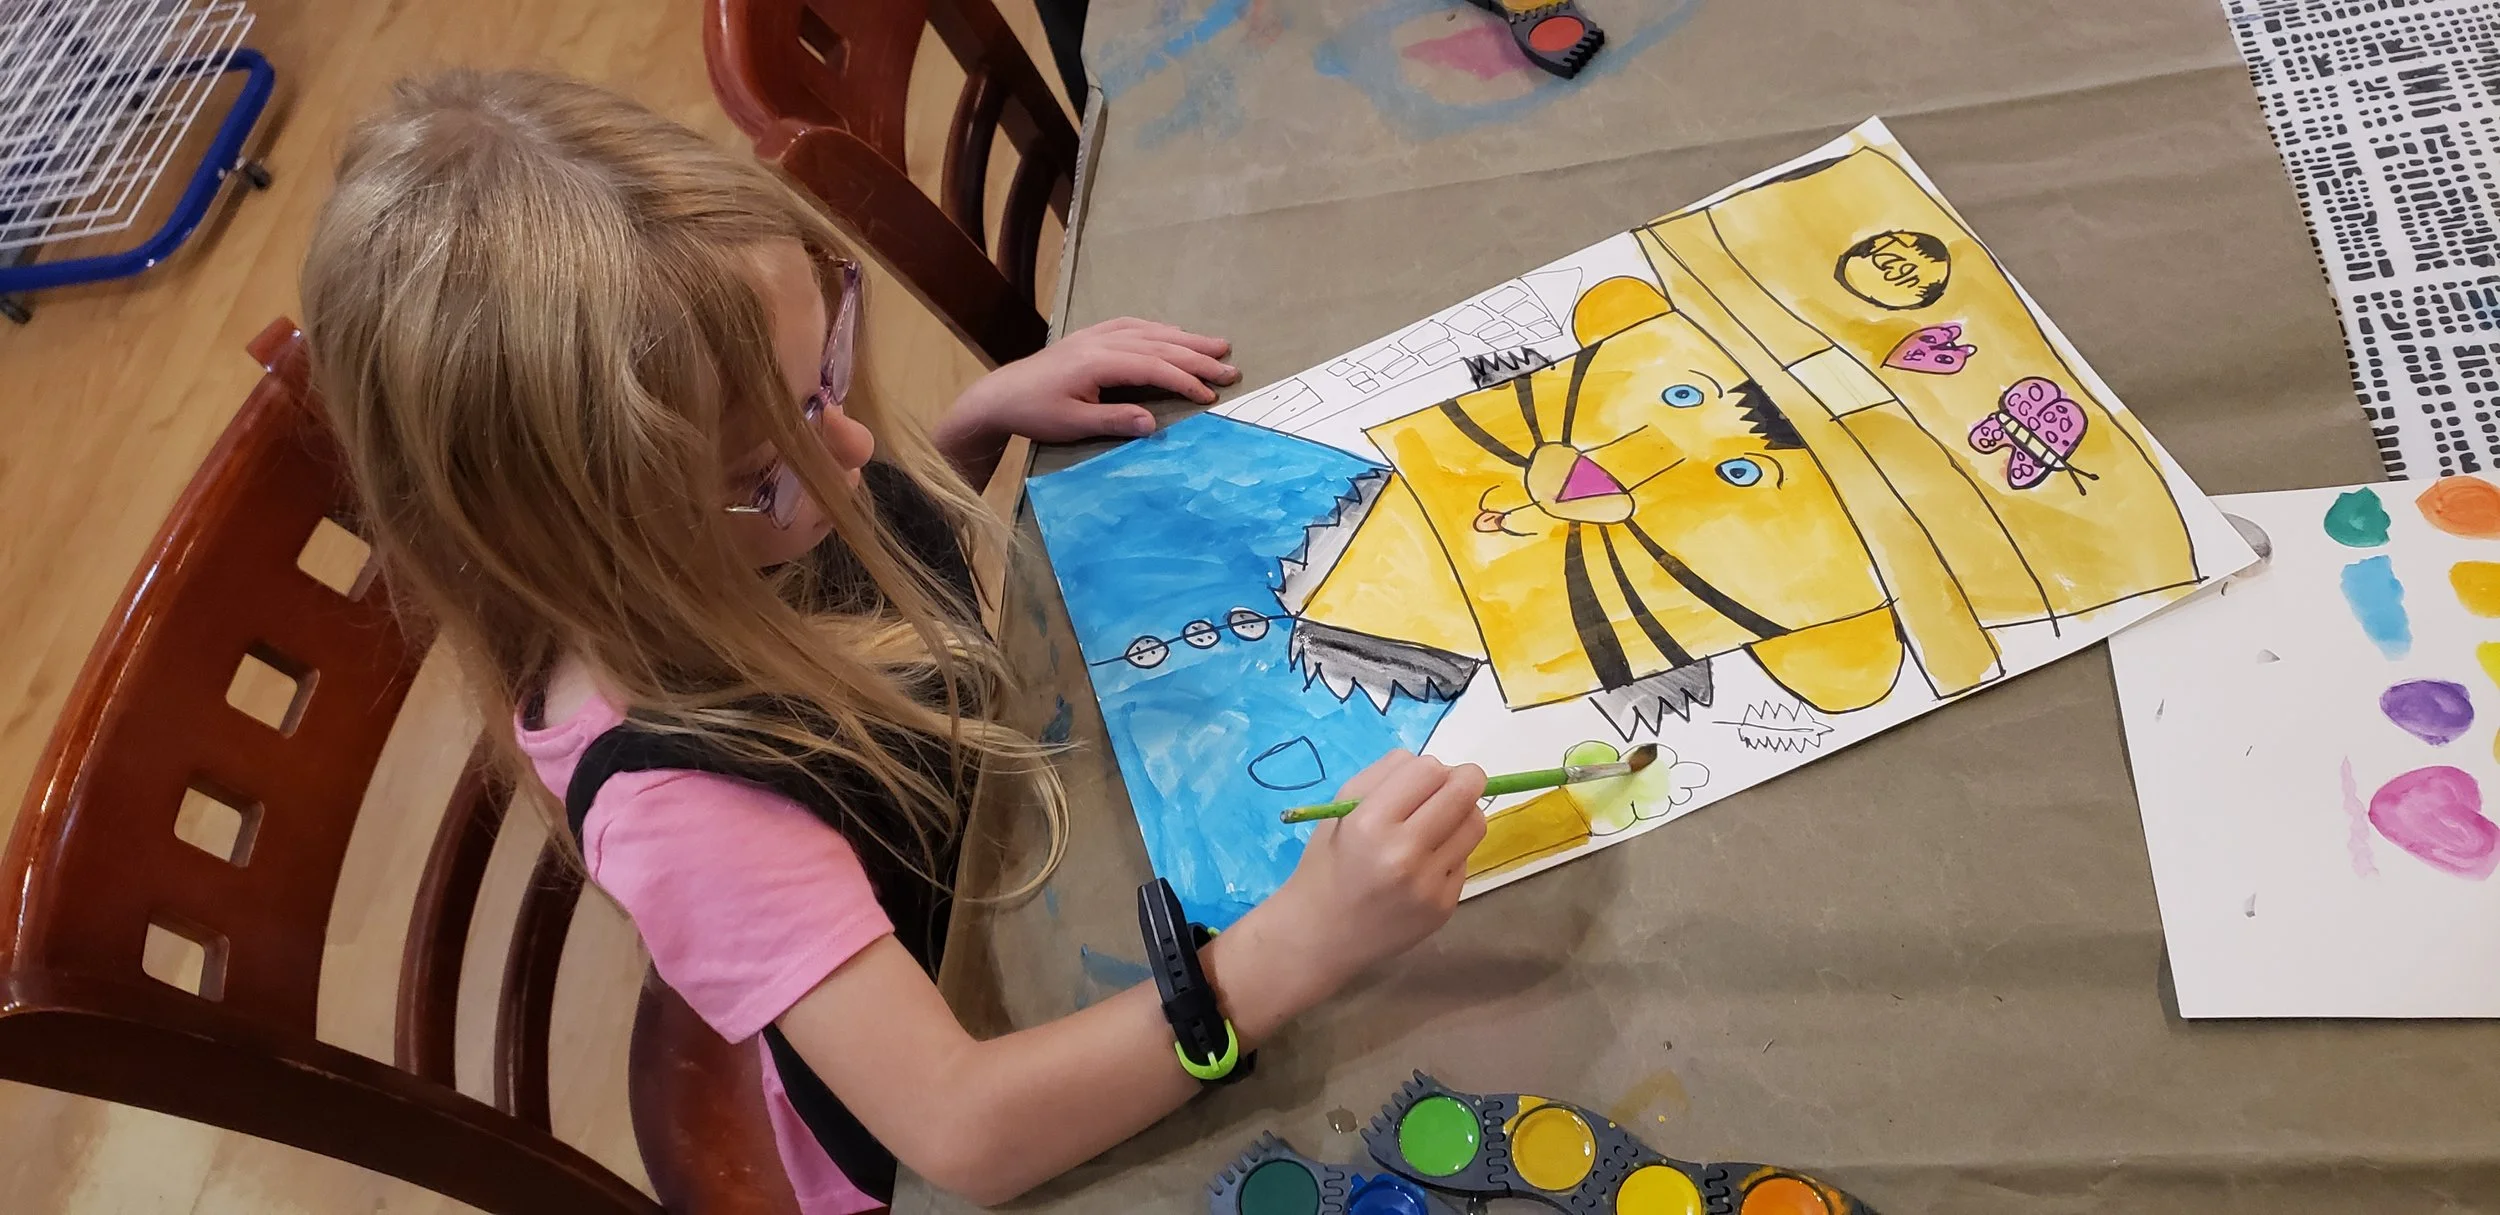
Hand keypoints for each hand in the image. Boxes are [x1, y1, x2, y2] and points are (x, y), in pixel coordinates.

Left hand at [933, 317, 1236, 469]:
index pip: (1153, 366)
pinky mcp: (1089, 337)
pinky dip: (1158, 329)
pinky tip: (1172, 332)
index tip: (1211, 395)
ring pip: (1149, 331)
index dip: (1185, 380)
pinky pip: (1131, 325)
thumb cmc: (1034, 413)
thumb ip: (1113, 422)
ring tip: (1216, 345)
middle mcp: (1101, 341)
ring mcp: (1095, 335)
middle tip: (1231, 367)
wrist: (999, 395)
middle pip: (1159, 344)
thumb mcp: (1072, 425)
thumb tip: (1153, 424)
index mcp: (1098, 362)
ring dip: (1185, 338)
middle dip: (1197, 356)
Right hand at [1269, 751, 1487, 989]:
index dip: (1431, 769)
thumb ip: (1386, 776)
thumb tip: (1437, 767)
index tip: (1423, 780)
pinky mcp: (1444, 907)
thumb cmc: (1327, 865)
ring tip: (1437, 827)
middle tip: (1452, 789)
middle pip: (1464, 793)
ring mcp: (1428, 884)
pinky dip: (1450, 854)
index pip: (1430, 771)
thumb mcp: (1341, 809)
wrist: (1320, 936)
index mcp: (1371, 822)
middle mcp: (1404, 853)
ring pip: (1475, 825)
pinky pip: (1465, 860)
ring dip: (1461, 816)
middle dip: (1463, 782)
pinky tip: (1423, 867)